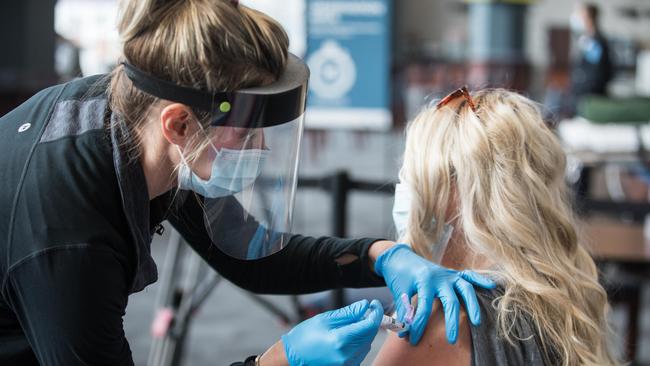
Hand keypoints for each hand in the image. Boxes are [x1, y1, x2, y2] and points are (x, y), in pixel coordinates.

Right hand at [281, 299, 382, 365]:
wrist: (292, 358)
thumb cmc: (304, 338)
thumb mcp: (325, 319)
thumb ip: (348, 313)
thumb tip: (364, 305)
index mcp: (340, 340)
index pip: (369, 325)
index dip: (375, 312)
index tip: (375, 304)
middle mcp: (346, 355)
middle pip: (370, 335)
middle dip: (370, 321)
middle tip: (363, 311)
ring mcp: (347, 364)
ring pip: (366, 344)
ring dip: (364, 332)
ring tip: (349, 325)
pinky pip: (360, 353)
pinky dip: (358, 343)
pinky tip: (346, 337)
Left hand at [374, 244, 495, 344]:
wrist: (399, 256)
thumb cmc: (399, 275)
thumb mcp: (398, 292)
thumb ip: (403, 311)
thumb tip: (405, 332)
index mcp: (423, 281)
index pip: (423, 307)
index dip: (418, 325)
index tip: (414, 340)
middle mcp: (439, 277)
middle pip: (450, 301)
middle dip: (452, 321)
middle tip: (451, 340)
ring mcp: (448, 274)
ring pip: (465, 288)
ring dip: (472, 305)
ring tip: (476, 322)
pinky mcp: (452, 273)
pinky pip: (469, 275)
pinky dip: (480, 280)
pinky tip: (491, 286)